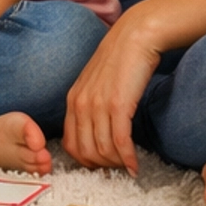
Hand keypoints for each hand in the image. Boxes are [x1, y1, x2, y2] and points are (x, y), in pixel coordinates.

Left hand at [62, 20, 161, 173]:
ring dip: (117, 164)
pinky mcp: (119, 105)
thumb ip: (90, 106)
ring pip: (103, 150)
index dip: (86, 161)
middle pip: (86, 153)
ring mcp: (98, 105)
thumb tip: (96, 133)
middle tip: (119, 168)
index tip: (102, 165)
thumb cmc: (119, 60)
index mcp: (72, 100)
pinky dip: (128, 159)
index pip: (70, 145)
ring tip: (129, 165)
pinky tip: (136, 166)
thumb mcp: (95, 84)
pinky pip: (120, 142)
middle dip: (103, 166)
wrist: (135, 36)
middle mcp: (81, 104)